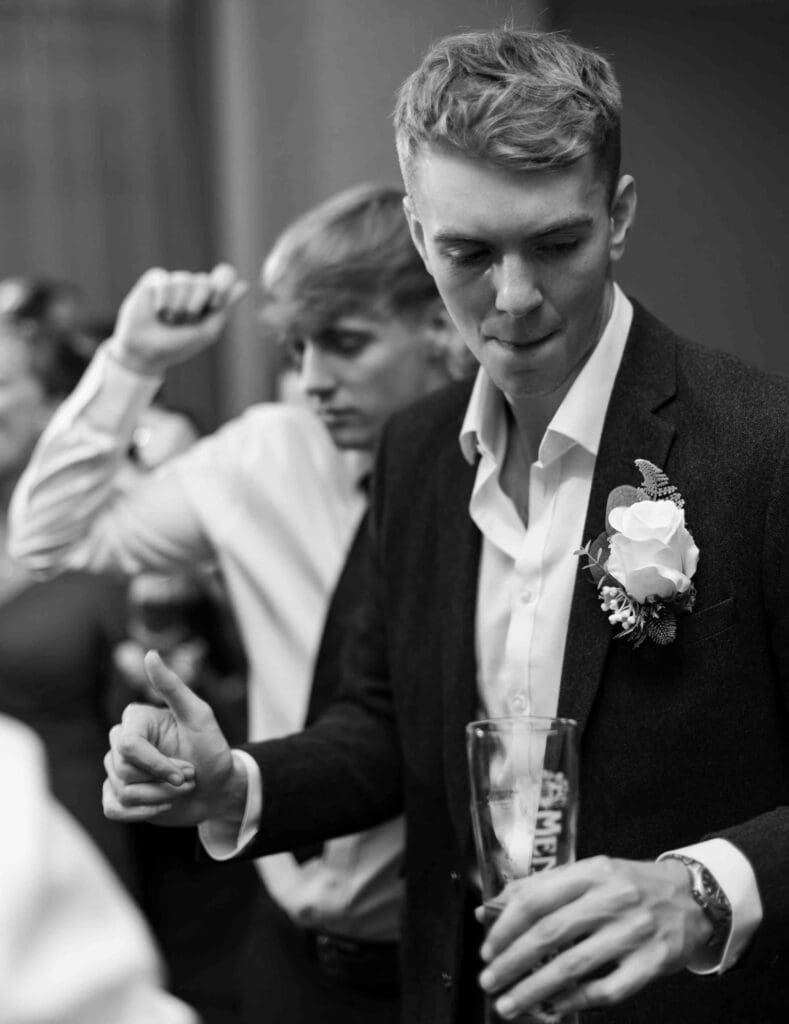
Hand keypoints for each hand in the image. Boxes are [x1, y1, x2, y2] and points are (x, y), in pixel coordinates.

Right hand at [103, 650, 246, 826]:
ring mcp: (117, 770)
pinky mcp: (117, 796)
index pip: (130, 747)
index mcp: (136, 719)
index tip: (186, 771)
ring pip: (122, 793)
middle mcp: (121, 741)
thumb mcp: (199, 716)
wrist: (218, 789)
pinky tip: (162, 805)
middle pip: (123, 770)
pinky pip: (114, 809)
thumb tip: (149, 653)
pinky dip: (143, 813)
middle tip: (188, 777)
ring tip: (180, 789)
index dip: (158, 765)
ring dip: (160, 798)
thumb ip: (172, 687)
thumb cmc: (211, 750)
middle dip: (163, 782)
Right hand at [108, 264, 247, 375]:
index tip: (215, 303)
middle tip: (185, 320)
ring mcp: (174, 281)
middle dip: (195, 304)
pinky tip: (158, 311)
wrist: (146, 352)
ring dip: (177, 306)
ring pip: (184, 280)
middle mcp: (193, 287)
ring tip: (169, 319)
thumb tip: (244, 284)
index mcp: (210, 298)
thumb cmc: (178, 345)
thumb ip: (225, 308)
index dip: (222, 286)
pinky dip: (163, 300)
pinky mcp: (155, 280)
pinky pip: (165, 280)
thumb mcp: (206, 331)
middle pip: (204, 280)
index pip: (226, 274)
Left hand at [478, 856, 712, 1018]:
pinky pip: (606, 989)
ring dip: (534, 989)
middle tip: (490, 980)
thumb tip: (491, 906)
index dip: (505, 927)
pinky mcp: (651, 963)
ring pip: (572, 965)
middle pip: (549, 933)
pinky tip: (554, 1007)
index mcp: (591, 872)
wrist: (693, 898)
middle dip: (512, 961)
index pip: (536, 898)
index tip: (487, 948)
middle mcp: (611, 899)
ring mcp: (633, 932)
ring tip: (510, 1003)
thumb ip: (544, 886)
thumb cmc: (631, 885)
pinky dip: (575, 1002)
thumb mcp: (590, 872)